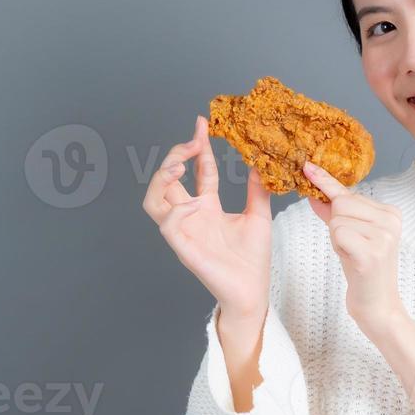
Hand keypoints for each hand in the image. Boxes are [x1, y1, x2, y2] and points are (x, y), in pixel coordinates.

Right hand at [142, 114, 272, 319]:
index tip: (202, 123)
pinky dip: (176, 211)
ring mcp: (184, 231)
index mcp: (207, 207)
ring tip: (180, 166)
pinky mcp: (183, 248)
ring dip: (161, 179)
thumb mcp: (259, 216)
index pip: (198, 170)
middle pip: (167, 180)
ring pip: (153, 200)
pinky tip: (194, 203)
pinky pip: (167, 225)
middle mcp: (191, 216)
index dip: (198, 146)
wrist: (252, 291)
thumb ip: (257, 190)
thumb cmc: (253, 259)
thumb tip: (261, 163)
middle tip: (192, 141)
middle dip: (174, 156)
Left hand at [303, 160, 403, 334]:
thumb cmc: (363, 270)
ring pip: (337, 220)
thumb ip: (334, 213)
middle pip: (341, 204)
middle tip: (351, 247)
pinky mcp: (372, 252)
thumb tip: (314, 191)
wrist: (378, 306)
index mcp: (390, 212)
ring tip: (353, 255)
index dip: (326, 181)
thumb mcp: (349, 236)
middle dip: (336, 225)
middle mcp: (391, 220)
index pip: (350, 193)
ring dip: (337, 239)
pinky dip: (338, 247)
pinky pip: (338, 234)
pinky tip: (352, 261)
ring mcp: (384, 235)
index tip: (307, 165)